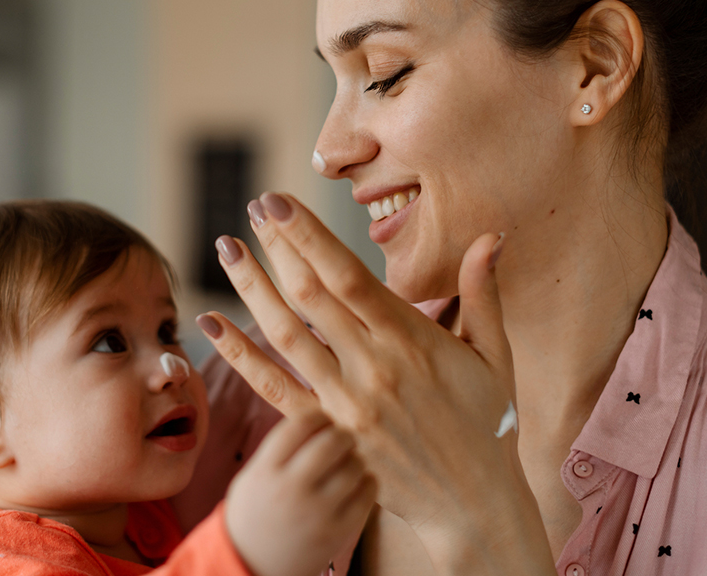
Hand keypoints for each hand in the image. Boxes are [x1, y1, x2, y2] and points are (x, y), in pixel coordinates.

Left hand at [198, 192, 554, 575]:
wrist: (472, 503)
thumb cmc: (487, 423)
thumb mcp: (495, 355)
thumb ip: (483, 294)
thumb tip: (491, 236)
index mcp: (411, 340)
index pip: (347, 275)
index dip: (308, 236)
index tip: (278, 203)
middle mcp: (372, 368)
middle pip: (309, 295)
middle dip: (277, 247)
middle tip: (252, 209)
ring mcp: (344, 403)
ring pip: (284, 334)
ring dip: (251, 288)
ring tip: (226, 249)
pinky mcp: (327, 432)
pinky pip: (273, 389)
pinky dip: (239, 356)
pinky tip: (211, 324)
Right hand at [225, 412, 375, 575]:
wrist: (250, 566)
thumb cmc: (256, 512)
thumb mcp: (255, 475)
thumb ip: (282, 448)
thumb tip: (322, 415)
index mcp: (265, 471)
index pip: (300, 424)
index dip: (318, 415)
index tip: (324, 419)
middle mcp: (290, 490)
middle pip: (332, 442)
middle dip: (342, 435)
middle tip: (343, 439)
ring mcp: (316, 513)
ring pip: (354, 466)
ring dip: (356, 459)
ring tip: (349, 463)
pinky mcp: (337, 533)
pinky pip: (366, 494)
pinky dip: (367, 481)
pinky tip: (358, 482)